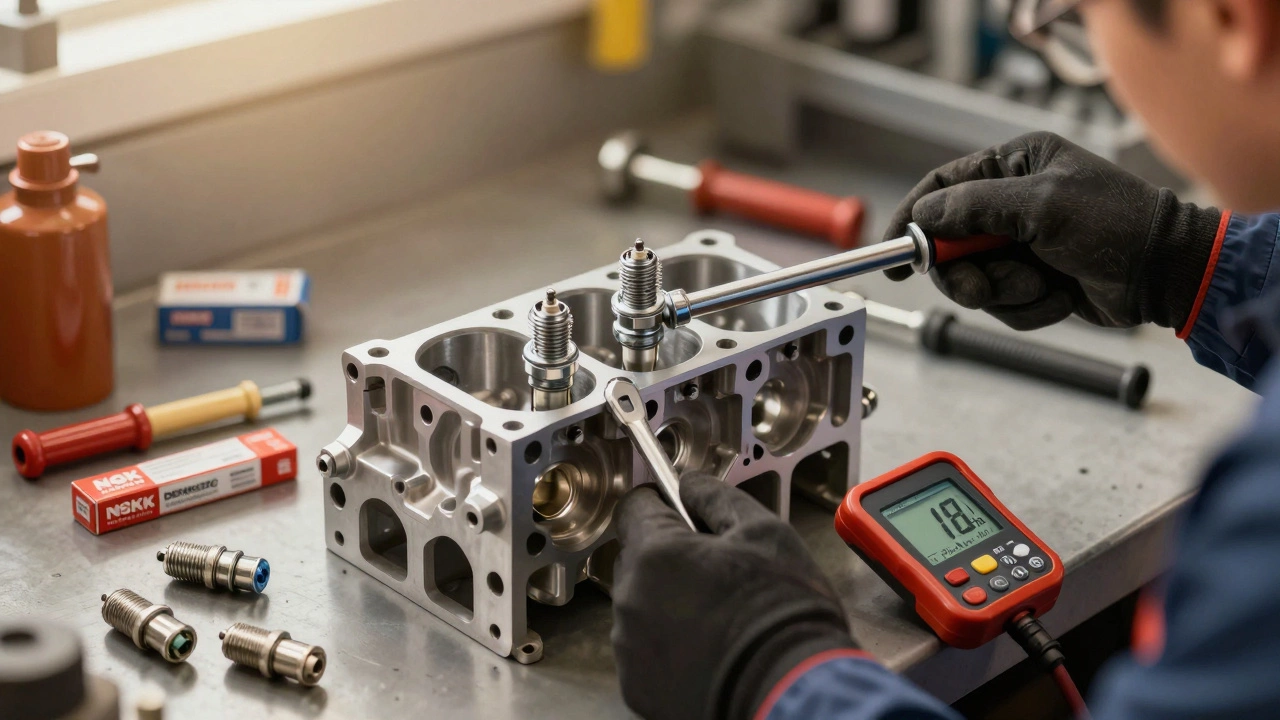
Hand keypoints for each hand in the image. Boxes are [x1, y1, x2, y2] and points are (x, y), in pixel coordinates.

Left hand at [610, 473, 855, 719]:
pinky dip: (668, 647)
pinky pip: (644, 651)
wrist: (791, 690)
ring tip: (719, 616)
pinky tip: (708, 648)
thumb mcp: (764, 532)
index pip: (634, 508)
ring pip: (640, 607)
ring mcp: (630, 647)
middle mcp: (630, 599)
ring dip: (668, 603)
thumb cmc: (783, 613)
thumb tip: (690, 484)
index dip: (660, 504)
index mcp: (655, 553)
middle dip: (669, 557)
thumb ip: (716, 497)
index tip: (681, 512)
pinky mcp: (637, 686)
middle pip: (637, 559)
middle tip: (717, 570)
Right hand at [884, 132, 1223, 329]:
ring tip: (1042, 284)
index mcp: (1015, 166)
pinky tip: (1061, 295)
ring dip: (1005, 291)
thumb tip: (923, 216)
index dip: (911, 220)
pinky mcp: (1035, 280)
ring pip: (975, 280)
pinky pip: (1004, 304)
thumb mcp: (1040, 205)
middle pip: (951, 244)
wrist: (1168, 273)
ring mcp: (1024, 244)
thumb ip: (973, 207)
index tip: (892, 254)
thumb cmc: (1116, 224)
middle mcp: (1014, 202)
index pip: (942, 188)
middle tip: (978, 286)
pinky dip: (1029, 306)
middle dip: (965, 272)